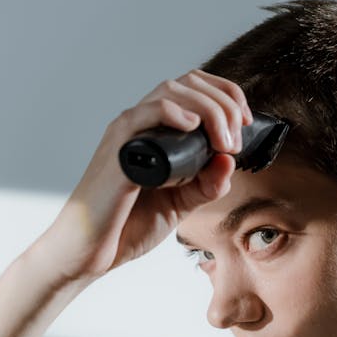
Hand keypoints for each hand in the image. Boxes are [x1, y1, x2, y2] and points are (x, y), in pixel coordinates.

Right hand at [36, 69, 252, 281]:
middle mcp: (143, 125)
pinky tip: (193, 125)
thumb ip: (207, 183)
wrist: (91, 253)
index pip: (195, 88)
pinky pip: (141, 116)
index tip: (245, 122)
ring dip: (209, 110)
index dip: (227, 96)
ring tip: (223, 141)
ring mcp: (128, 136)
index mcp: (159, 132)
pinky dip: (171, 113)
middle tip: (236, 141)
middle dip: (225, 104)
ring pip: (171, 92)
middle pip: (189, 84)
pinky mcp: (117, 152)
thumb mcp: (182, 203)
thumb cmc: (128, 224)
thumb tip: (229, 160)